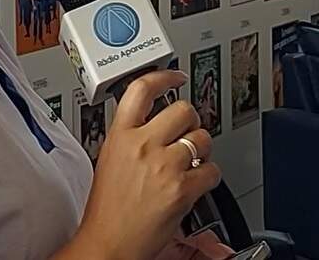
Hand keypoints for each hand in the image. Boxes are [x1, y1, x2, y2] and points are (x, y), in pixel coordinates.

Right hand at [58, 71, 221, 259]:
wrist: (108, 245)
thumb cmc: (107, 211)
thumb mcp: (108, 161)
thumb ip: (131, 138)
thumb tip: (153, 126)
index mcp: (120, 136)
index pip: (142, 90)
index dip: (164, 77)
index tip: (175, 76)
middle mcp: (142, 146)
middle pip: (183, 109)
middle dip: (191, 121)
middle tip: (187, 133)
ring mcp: (163, 166)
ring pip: (202, 138)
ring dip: (202, 150)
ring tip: (191, 163)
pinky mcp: (181, 188)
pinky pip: (212, 170)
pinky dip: (210, 177)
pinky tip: (197, 183)